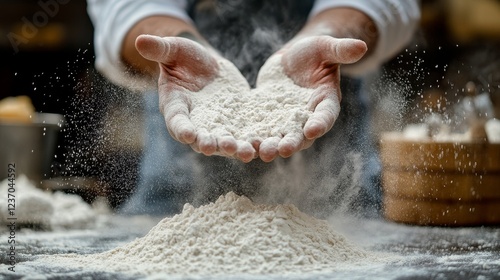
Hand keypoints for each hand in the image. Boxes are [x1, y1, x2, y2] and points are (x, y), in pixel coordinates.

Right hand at [135, 35, 255, 161]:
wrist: (208, 68)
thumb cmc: (185, 59)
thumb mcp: (174, 50)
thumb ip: (160, 49)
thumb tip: (139, 40)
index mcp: (176, 108)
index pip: (176, 121)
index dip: (181, 128)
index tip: (187, 134)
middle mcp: (195, 124)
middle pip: (201, 139)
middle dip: (209, 144)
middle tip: (215, 147)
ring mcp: (216, 127)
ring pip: (224, 143)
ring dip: (234, 149)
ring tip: (246, 152)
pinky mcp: (235, 125)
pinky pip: (244, 136)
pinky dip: (253, 142)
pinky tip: (264, 146)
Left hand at [256, 36, 366, 161]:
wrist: (291, 60)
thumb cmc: (313, 52)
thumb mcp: (325, 47)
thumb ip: (340, 50)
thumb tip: (361, 46)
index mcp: (326, 102)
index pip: (326, 115)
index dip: (320, 123)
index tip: (312, 129)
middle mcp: (308, 118)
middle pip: (302, 134)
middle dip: (293, 143)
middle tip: (283, 150)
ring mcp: (288, 122)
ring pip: (281, 138)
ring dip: (272, 147)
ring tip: (262, 153)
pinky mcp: (269, 120)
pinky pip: (263, 132)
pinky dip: (255, 140)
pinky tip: (245, 144)